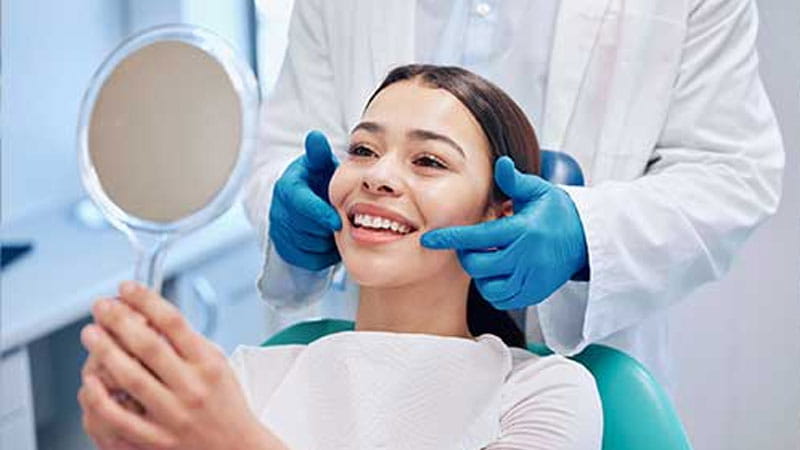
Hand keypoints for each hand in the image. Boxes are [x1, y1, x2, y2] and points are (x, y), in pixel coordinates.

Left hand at [78, 282, 285, 449]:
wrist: (236, 448)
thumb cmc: (225, 405)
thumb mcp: (218, 364)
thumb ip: (188, 342)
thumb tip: (150, 315)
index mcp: (208, 364)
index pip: (173, 322)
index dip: (146, 300)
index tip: (128, 288)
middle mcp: (191, 388)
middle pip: (148, 345)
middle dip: (119, 320)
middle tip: (102, 307)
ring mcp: (172, 415)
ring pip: (130, 377)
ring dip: (105, 351)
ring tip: (91, 334)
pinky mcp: (156, 439)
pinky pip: (119, 417)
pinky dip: (99, 397)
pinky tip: (90, 380)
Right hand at [269, 130, 341, 270]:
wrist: (307, 200)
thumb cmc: (318, 181)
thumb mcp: (319, 165)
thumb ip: (319, 154)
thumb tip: (315, 136)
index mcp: (287, 188)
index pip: (300, 204)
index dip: (319, 214)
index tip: (337, 222)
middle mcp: (278, 210)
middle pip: (304, 228)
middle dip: (326, 229)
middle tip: (343, 223)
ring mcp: (279, 231)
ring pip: (307, 246)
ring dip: (326, 242)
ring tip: (336, 230)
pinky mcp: (284, 249)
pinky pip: (307, 260)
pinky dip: (322, 255)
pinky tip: (330, 242)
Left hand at [421, 157, 588, 308]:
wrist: (587, 238)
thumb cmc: (557, 212)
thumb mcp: (539, 191)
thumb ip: (514, 181)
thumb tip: (500, 163)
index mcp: (523, 230)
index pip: (478, 238)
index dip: (450, 239)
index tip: (429, 239)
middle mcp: (527, 257)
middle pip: (478, 266)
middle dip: (467, 256)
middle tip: (472, 246)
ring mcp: (532, 278)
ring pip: (488, 287)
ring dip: (481, 274)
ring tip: (489, 259)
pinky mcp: (536, 293)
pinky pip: (503, 300)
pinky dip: (494, 289)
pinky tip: (499, 273)